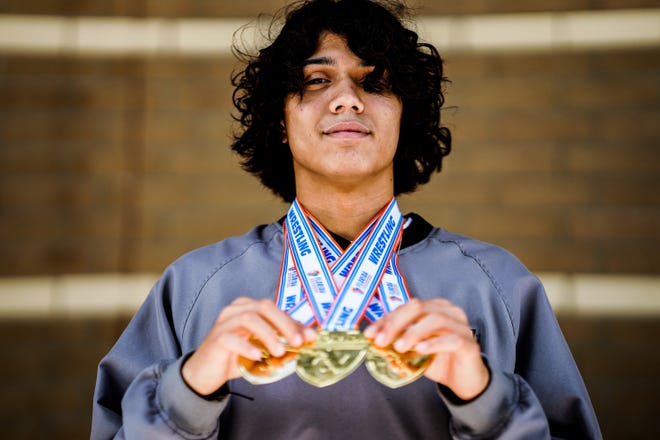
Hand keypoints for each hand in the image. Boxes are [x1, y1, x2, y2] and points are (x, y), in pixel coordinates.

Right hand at [181, 297, 315, 395]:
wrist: (206, 372)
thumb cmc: (236, 356)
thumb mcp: (263, 348)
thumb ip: (282, 342)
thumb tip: (308, 340)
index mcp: (249, 307)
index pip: (276, 309)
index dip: (294, 322)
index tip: (310, 337)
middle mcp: (236, 309)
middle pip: (264, 307)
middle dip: (284, 324)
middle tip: (297, 343)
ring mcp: (224, 322)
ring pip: (248, 318)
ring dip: (268, 334)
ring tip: (279, 352)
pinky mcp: (216, 338)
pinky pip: (231, 338)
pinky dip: (247, 346)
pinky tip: (257, 356)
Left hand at [364, 298, 488, 399]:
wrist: (464, 380)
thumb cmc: (439, 360)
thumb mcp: (413, 351)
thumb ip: (397, 344)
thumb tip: (374, 342)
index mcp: (433, 308)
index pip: (405, 308)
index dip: (386, 320)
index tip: (370, 333)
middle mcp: (448, 311)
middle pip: (418, 307)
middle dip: (395, 323)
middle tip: (381, 341)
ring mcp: (460, 326)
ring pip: (435, 319)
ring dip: (413, 333)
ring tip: (399, 347)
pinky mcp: (469, 343)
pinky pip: (451, 339)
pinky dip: (433, 343)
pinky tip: (421, 350)